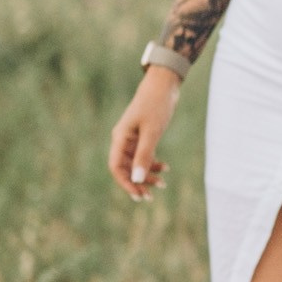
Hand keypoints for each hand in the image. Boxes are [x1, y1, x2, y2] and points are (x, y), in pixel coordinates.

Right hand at [108, 65, 180, 201]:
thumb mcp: (152, 132)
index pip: (116, 168)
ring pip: (136, 162)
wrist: (164, 84)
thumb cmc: (156, 105)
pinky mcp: (143, 134)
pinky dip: (153, 163)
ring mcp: (133, 137)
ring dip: (147, 174)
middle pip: (125, 168)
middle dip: (137, 183)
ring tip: (162, 184)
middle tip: (150, 197)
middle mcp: (123, 139)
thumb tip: (136, 179)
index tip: (138, 195)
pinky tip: (165, 168)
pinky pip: (144, 154)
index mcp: (120, 138)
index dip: (125, 183)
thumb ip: (144, 155)